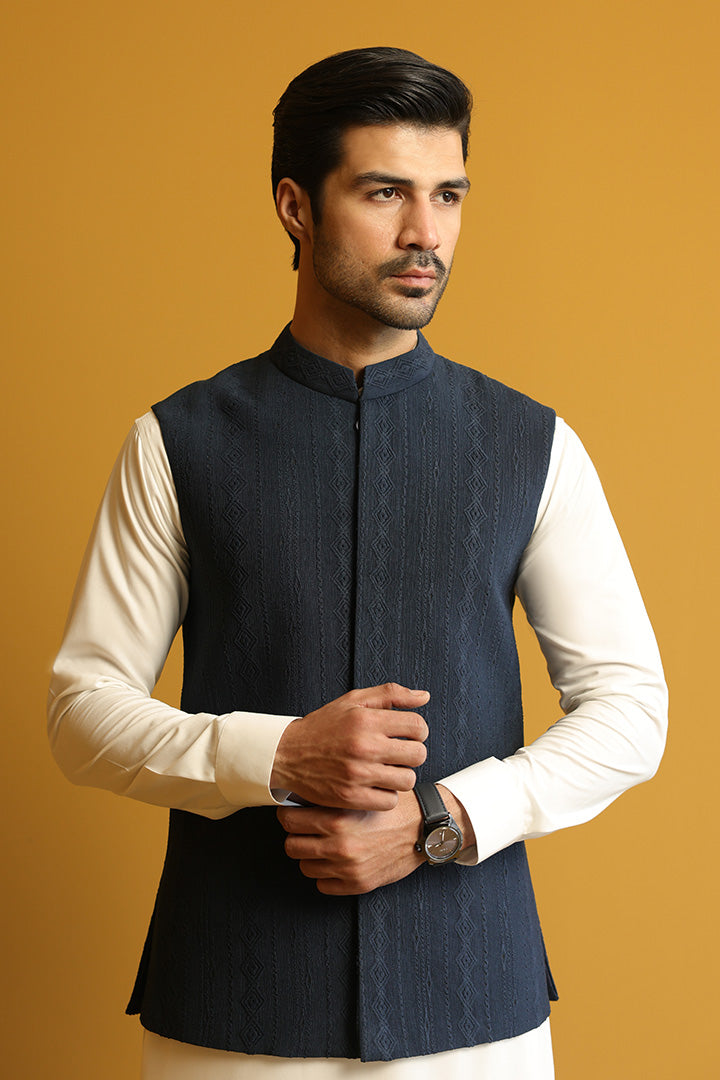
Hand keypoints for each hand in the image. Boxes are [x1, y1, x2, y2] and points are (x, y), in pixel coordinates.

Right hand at [270, 683, 428, 810]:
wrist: (287, 754)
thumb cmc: (323, 726)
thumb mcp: (353, 700)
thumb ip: (390, 694)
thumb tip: (424, 696)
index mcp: (366, 720)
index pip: (418, 727)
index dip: (418, 731)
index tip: (407, 735)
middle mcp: (364, 746)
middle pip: (418, 755)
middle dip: (412, 753)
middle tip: (397, 753)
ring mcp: (358, 774)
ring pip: (406, 780)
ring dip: (400, 775)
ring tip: (385, 769)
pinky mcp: (351, 797)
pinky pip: (389, 801)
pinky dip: (386, 795)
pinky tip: (375, 785)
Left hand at [277, 790, 424, 894]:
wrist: (423, 829)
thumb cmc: (393, 806)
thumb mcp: (361, 793)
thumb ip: (332, 797)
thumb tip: (299, 796)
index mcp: (338, 819)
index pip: (288, 820)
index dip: (289, 814)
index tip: (294, 813)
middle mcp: (340, 845)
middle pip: (291, 846)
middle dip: (297, 836)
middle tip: (306, 830)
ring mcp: (348, 868)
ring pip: (305, 867)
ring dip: (311, 856)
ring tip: (323, 845)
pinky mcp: (358, 884)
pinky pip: (323, 885)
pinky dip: (327, 875)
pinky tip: (336, 861)